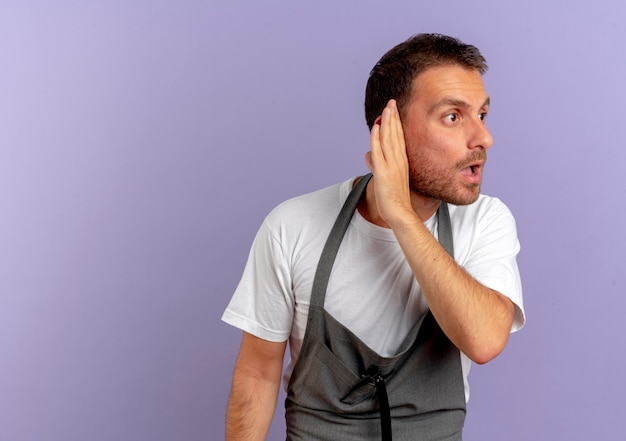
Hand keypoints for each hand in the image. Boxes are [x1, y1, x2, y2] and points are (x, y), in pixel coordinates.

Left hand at [365, 99, 413, 225]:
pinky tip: (376, 128)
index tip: (393, 110)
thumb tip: (367, 155)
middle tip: (391, 102)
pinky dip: (377, 139)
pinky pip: (379, 152)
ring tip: (386, 109)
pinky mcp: (383, 173)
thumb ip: (376, 164)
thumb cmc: (393, 198)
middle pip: (395, 135)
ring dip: (387, 123)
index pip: (399, 138)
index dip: (396, 123)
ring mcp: (392, 166)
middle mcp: (398, 161)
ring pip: (388, 140)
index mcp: (401, 162)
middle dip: (393, 118)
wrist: (400, 213)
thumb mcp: (384, 178)